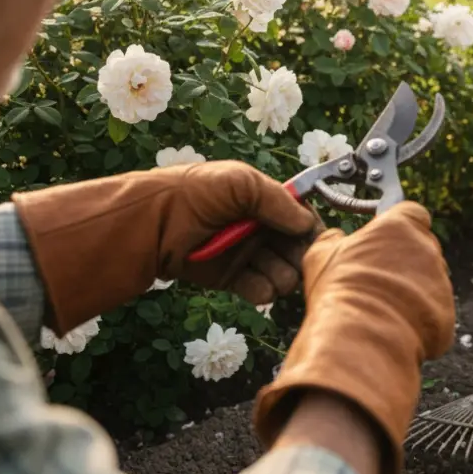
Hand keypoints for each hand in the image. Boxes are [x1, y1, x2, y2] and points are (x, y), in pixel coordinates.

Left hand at [12, 161, 318, 333]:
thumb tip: (308, 222)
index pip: (300, 218)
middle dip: (300, 256)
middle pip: (295, 248)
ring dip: (284, 275)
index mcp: (263, 201)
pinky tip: (260, 287)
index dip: (311, 229)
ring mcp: (245, 254)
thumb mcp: (242, 183)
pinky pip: (259, 290)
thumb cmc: (198, 193)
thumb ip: (279, 200)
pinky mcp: (230, 278)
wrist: (154, 222)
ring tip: (275, 274)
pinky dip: (264, 290)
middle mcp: (258, 228)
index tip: (317, 241)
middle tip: (298, 262)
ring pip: (282, 272)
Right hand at [253, 202, 454, 473]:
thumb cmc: (334, 297)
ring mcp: (442, 284)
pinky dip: (417, 324)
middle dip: (400, 268)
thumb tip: (323, 235)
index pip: (409, 212)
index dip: (393, 230)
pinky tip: (393, 335)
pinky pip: (433, 316)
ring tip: (377, 316)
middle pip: (419, 251)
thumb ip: (328, 244)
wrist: (354, 344)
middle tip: (372, 287)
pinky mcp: (448, 317)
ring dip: (408, 297)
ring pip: (427, 284)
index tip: (380, 247)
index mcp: (402, 225)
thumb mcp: (321, 261)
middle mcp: (429, 250)